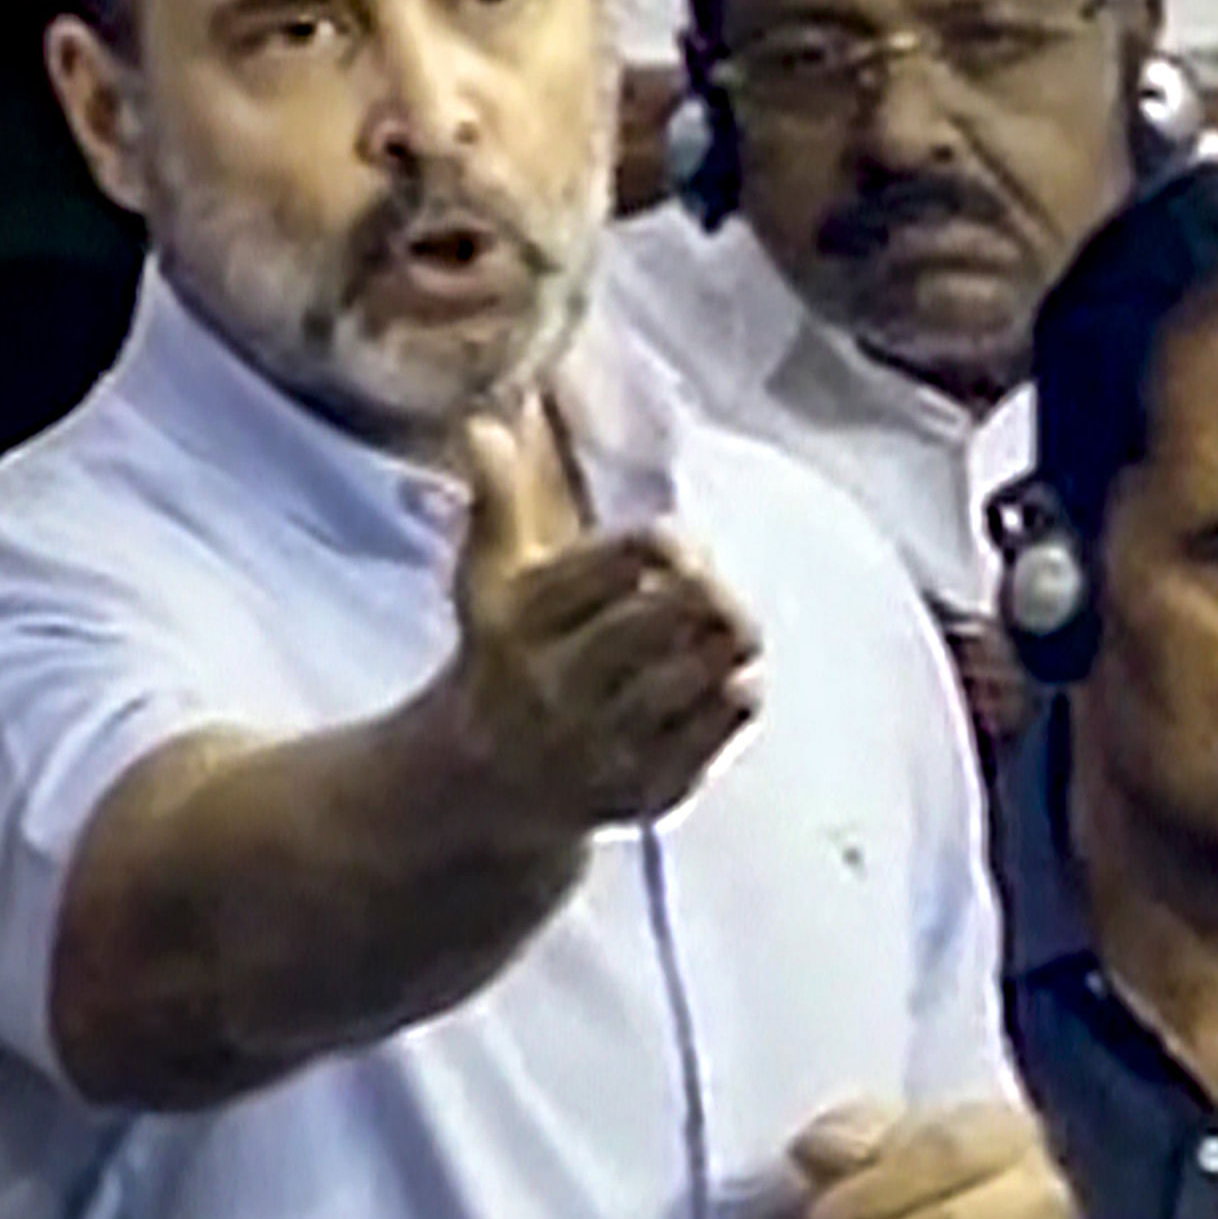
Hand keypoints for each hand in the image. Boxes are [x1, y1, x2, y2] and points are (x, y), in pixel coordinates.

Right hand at [442, 411, 761, 837]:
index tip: (674, 547)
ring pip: (695, 675)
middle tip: (716, 592)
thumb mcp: (489, 579)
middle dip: (709, 593)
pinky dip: (734, 699)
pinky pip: (712, 733)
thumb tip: (484, 427)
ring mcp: (595, 745)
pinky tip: (732, 682)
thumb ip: (497, 502)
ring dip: (727, 645)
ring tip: (731, 633)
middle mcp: (551, 685)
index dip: (666, 545)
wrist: (483, 781)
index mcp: (517, 619)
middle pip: (667, 615)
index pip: (621, 560)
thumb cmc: (504, 654)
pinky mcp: (636, 791)